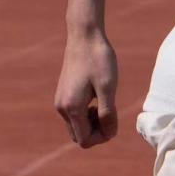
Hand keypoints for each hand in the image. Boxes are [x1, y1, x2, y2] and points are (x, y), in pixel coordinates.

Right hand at [54, 28, 119, 147]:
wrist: (84, 35)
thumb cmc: (99, 59)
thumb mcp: (108, 87)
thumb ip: (108, 113)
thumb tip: (109, 134)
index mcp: (72, 108)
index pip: (85, 140)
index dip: (102, 137)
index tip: (114, 120)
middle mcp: (62, 108)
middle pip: (79, 136)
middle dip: (97, 131)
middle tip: (110, 112)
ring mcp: (60, 101)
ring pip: (77, 126)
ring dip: (92, 123)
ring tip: (105, 103)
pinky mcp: (63, 94)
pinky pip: (74, 115)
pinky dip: (87, 114)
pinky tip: (97, 98)